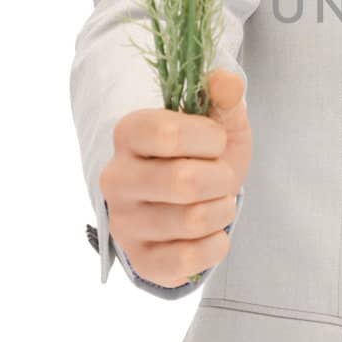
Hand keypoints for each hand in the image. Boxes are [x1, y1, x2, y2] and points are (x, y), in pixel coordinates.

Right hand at [99, 69, 251, 288]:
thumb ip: (224, 98)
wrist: (191, 204)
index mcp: (129, 134)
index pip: (168, 133)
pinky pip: (188, 260)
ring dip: (222, 211)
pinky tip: (209, 233)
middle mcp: (115, 178)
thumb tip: (226, 82)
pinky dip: (215, 245)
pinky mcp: (138, 260)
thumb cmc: (204, 157)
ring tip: (216, 202)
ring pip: (192, 221)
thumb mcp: (218, 123)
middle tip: (221, 178)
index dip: (209, 138)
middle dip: (221, 179)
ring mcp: (123, 222)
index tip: (215, 141)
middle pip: (184, 182)